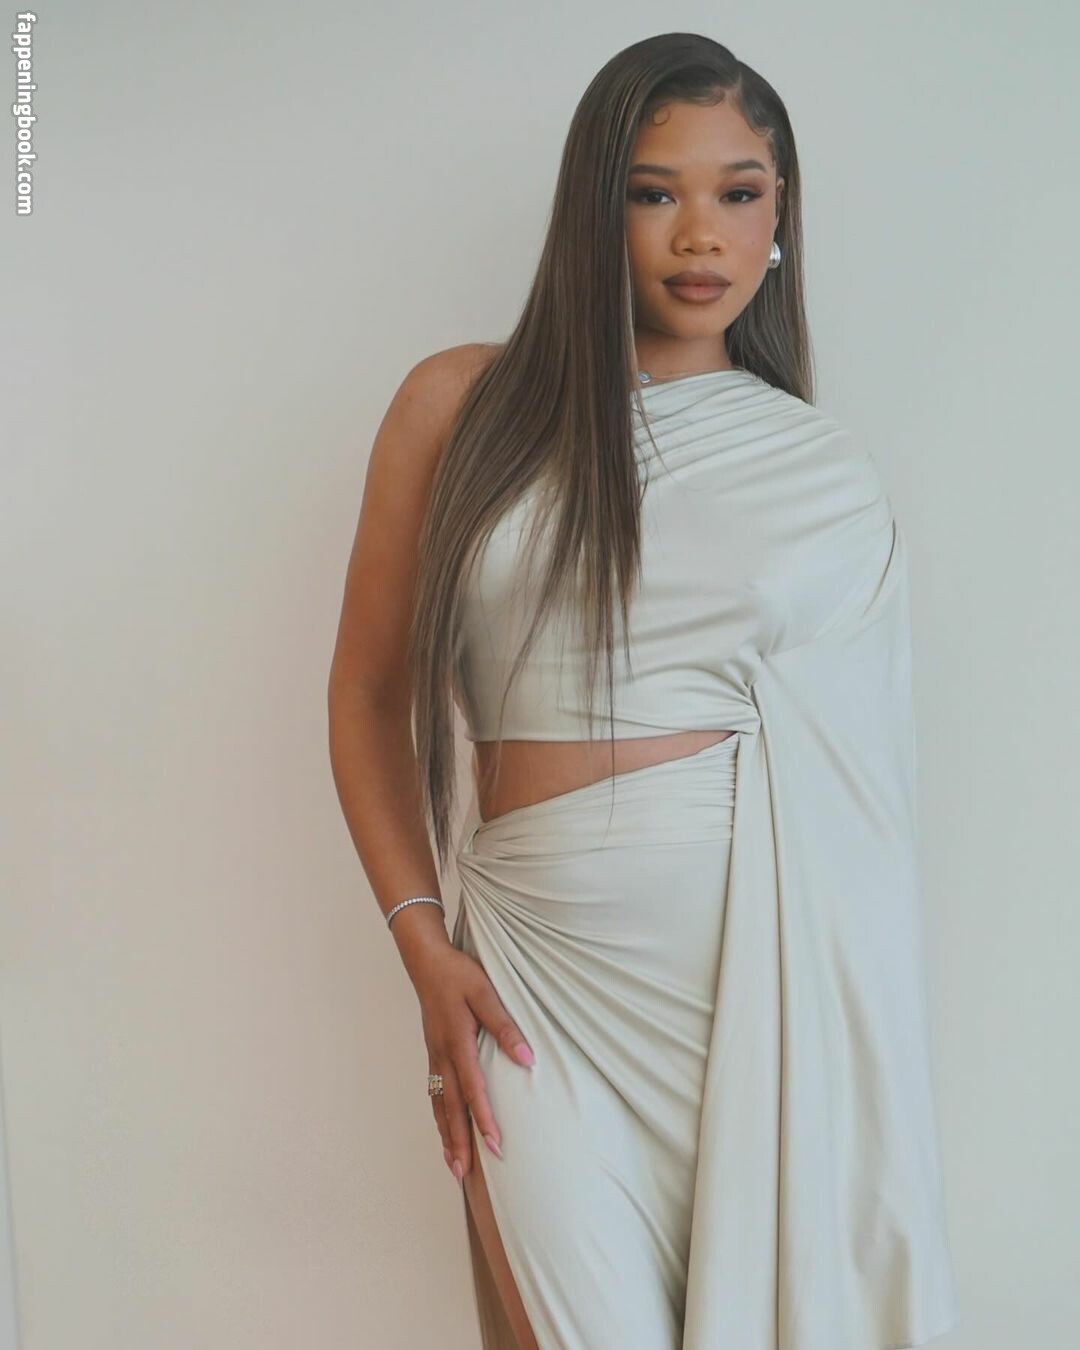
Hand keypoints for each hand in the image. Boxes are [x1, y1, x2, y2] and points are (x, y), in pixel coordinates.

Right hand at [412, 946, 534, 1182]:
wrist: (426, 962)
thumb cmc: (458, 975)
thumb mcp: (486, 993)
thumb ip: (505, 1026)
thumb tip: (528, 1060)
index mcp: (457, 1042)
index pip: (473, 1090)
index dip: (484, 1119)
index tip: (495, 1145)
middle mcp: (442, 1056)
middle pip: (450, 1108)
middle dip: (459, 1142)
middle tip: (465, 1175)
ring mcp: (434, 1057)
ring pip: (439, 1106)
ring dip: (446, 1137)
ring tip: (453, 1167)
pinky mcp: (432, 1055)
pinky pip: (434, 1094)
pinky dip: (439, 1119)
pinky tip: (444, 1132)